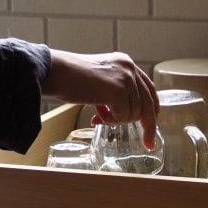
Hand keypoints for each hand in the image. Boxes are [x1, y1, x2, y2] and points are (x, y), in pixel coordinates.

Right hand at [41, 50, 159, 147]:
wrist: (55, 72)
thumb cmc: (69, 78)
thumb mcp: (98, 81)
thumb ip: (112, 92)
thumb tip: (120, 114)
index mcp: (125, 63)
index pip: (148, 88)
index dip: (152, 108)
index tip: (151, 124)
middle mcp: (129, 68)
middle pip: (148, 103)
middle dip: (149, 126)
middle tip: (148, 143)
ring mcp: (125, 78)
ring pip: (134, 113)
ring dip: (116, 120)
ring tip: (98, 114)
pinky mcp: (117, 90)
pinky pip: (123, 117)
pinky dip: (111, 121)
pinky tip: (97, 115)